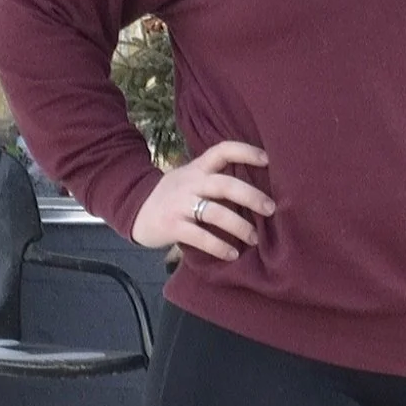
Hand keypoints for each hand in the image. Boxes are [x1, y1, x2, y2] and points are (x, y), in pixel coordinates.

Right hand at [131, 140, 273, 262]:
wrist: (134, 211)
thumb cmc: (172, 196)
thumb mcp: (189, 179)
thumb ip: (213, 179)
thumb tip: (253, 191)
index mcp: (197, 168)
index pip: (222, 150)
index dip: (245, 151)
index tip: (267, 160)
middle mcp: (190, 183)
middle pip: (225, 184)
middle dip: (251, 196)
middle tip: (271, 209)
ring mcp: (180, 205)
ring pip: (215, 213)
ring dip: (240, 226)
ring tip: (254, 238)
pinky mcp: (172, 226)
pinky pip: (201, 237)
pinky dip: (219, 246)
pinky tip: (232, 254)